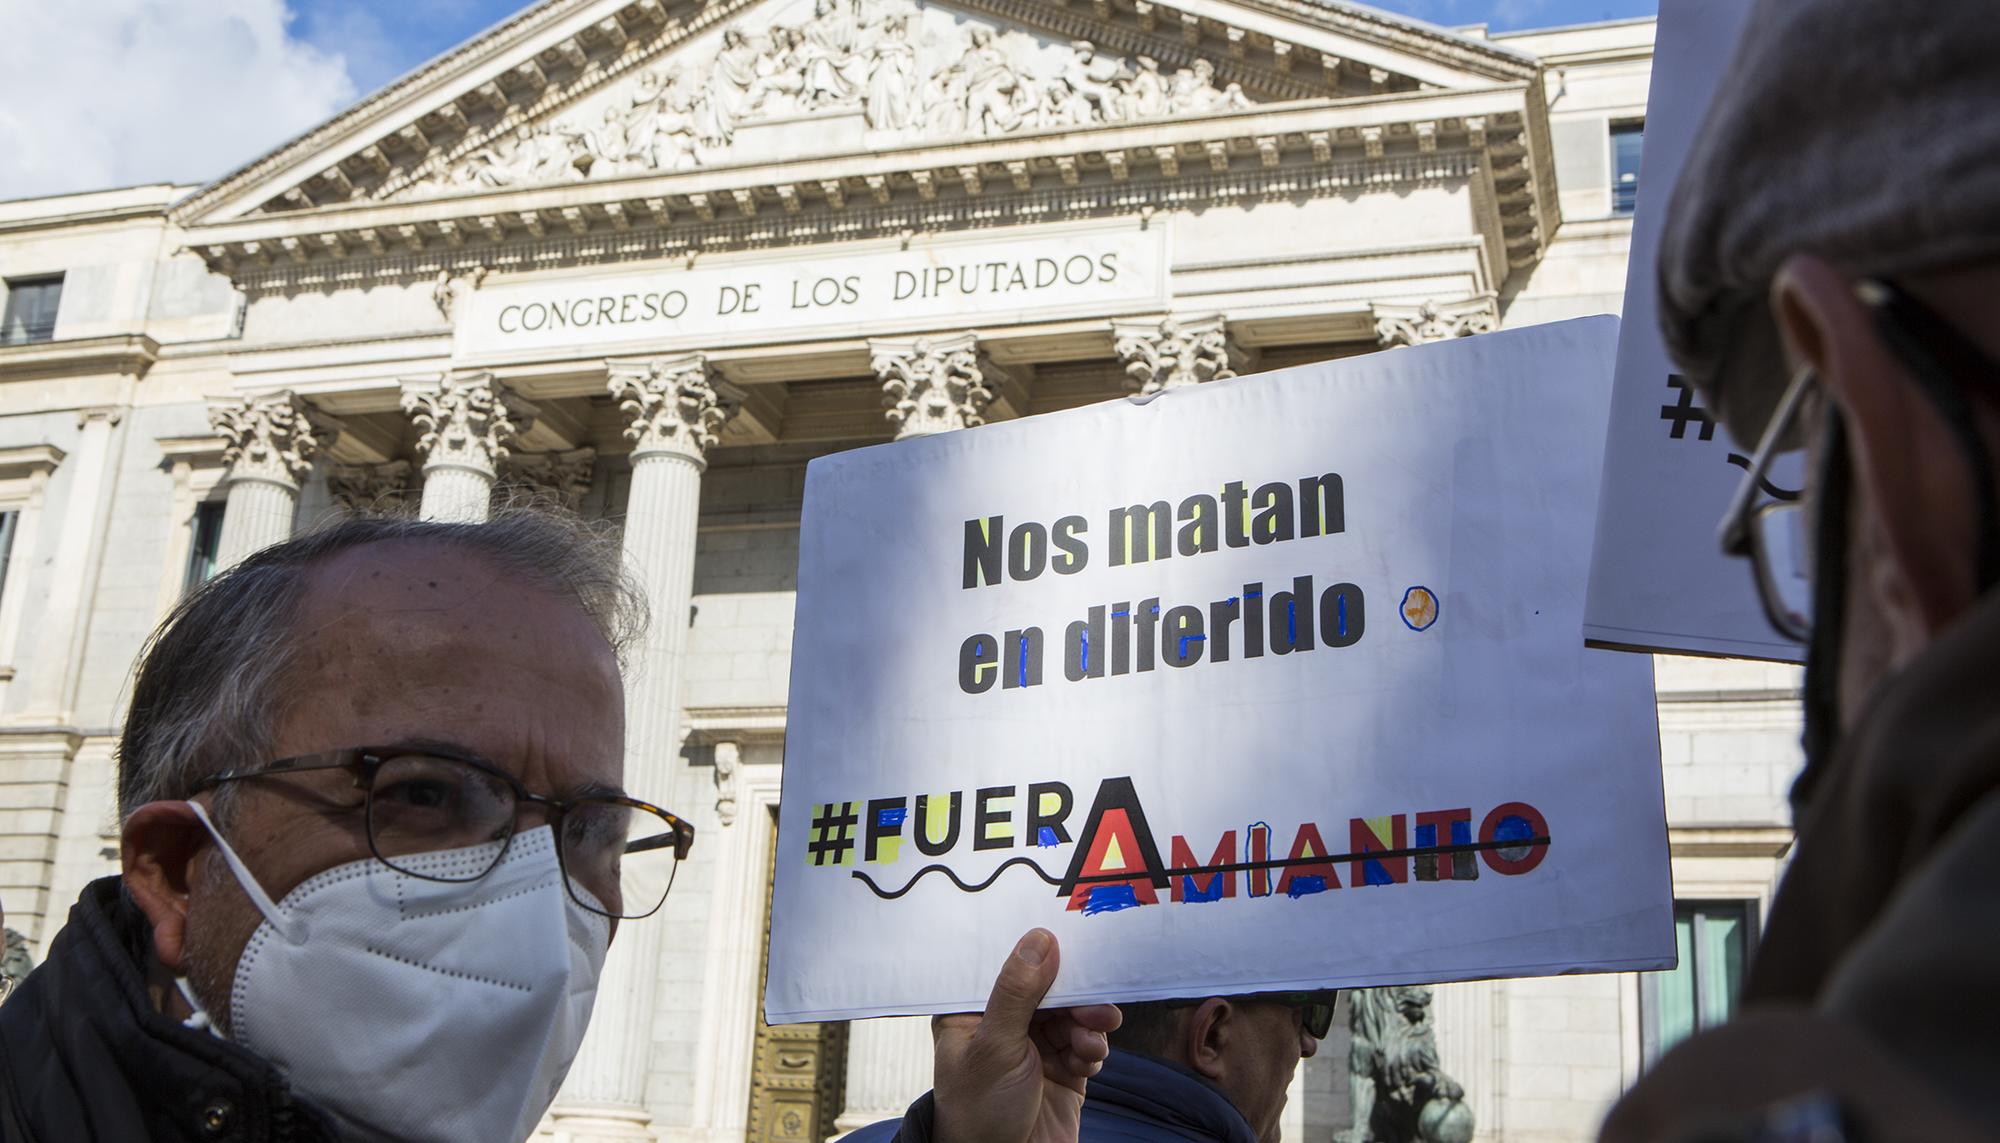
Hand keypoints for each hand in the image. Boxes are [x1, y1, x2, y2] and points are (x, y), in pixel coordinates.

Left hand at [932, 929, 1120, 1142]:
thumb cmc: (979, 1115)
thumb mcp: (995, 1047)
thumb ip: (1017, 992)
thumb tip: (1037, 941)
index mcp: (971, 1013)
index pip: (1003, 968)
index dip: (1033, 953)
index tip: (1063, 939)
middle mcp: (1003, 1026)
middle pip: (1047, 989)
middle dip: (1074, 996)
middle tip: (1094, 1007)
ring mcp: (1035, 1049)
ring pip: (1072, 1015)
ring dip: (1087, 1025)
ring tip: (1090, 1044)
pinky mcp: (1064, 1071)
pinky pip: (1086, 1044)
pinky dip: (1092, 1049)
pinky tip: (1087, 1061)